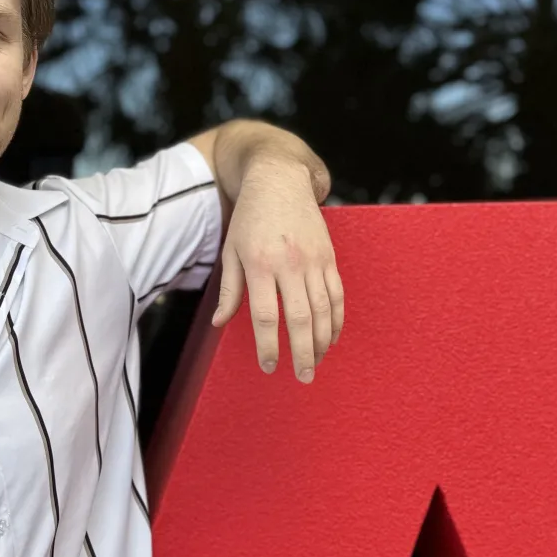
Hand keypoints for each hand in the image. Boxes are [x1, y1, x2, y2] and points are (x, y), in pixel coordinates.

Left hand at [211, 157, 343, 381]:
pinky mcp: (329, 256)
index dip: (268, 346)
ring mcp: (313, 260)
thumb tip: (219, 323)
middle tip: (302, 377)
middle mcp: (289, 263)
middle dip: (302, 353)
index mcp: (260, 264)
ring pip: (324, 310)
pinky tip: (332, 338)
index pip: (266, 316)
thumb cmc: (250, 217)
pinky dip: (337, 320)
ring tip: (317, 363)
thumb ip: (230, 290)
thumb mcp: (231, 250)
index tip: (269, 366)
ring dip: (323, 341)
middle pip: (300, 318)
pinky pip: (338, 295)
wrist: (279, 179)